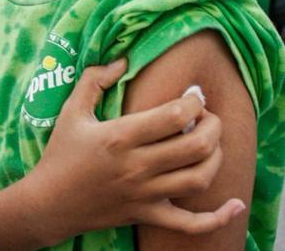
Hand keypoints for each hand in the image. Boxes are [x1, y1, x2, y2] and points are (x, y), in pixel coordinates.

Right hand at [26, 59, 244, 243]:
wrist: (49, 202)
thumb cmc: (60, 153)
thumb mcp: (71, 111)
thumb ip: (94, 80)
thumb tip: (122, 61)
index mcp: (119, 137)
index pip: (173, 116)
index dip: (193, 102)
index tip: (193, 95)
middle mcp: (137, 166)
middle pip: (195, 146)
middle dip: (212, 126)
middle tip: (207, 117)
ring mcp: (145, 194)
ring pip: (199, 179)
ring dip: (216, 158)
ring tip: (211, 144)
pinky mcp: (147, 215)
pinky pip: (191, 224)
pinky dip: (218, 218)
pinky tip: (235, 205)